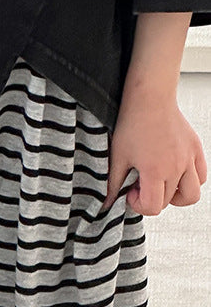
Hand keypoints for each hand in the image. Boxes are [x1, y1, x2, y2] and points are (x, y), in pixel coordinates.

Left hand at [104, 11, 206, 214]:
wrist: (150, 98)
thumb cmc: (132, 124)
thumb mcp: (118, 158)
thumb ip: (113, 185)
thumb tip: (106, 204)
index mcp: (156, 170)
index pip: (154, 207)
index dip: (139, 205)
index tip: (131, 191)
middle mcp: (177, 166)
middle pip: (168, 202)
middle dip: (152, 198)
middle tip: (140, 183)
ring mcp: (189, 158)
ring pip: (191, 194)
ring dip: (175, 196)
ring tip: (160, 184)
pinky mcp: (196, 149)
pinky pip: (201, 176)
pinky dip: (189, 182)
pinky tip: (172, 174)